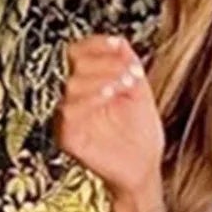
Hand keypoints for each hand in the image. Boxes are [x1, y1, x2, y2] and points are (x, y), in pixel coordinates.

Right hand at [54, 33, 164, 202]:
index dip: (97, 44)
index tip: (118, 44)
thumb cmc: (140, 136)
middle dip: (104, 62)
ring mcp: (69, 116)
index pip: (79, 51)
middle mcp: (75, 96)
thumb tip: (120, 41)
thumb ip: (129, 66)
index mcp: (88, 82)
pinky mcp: (68, 136)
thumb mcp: (139, 93)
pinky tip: (109, 97)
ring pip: (71, 84)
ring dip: (100, 78)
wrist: (144, 170)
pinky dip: (90, 99)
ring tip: (123, 85)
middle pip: (73, 62)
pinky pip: (69, 112)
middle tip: (128, 72)